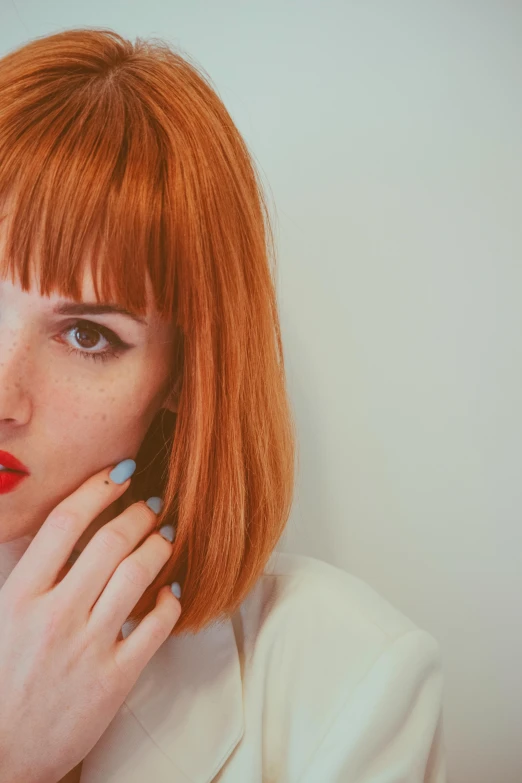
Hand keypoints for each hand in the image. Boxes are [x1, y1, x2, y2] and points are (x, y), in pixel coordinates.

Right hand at [0, 463, 180, 782]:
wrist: (1, 756)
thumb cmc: (3, 680)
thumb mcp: (3, 618)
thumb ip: (32, 573)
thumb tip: (63, 528)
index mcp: (20, 596)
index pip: (65, 521)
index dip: (98, 487)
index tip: (120, 474)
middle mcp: (55, 615)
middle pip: (110, 541)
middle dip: (139, 513)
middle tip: (152, 506)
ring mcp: (87, 647)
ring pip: (137, 574)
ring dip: (159, 547)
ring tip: (166, 538)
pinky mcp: (115, 679)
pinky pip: (156, 627)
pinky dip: (170, 602)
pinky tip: (171, 591)